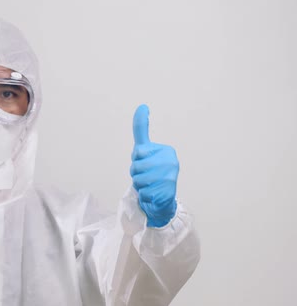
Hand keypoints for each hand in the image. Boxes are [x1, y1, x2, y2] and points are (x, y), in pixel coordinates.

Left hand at [130, 104, 177, 227]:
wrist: (163, 199)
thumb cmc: (151, 172)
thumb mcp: (144, 151)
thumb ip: (141, 131)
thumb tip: (142, 106)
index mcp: (166, 150)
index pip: (139, 151)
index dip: (136, 158)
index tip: (143, 159)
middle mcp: (170, 161)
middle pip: (135, 166)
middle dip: (136, 173)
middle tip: (145, 176)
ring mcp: (170, 176)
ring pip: (138, 179)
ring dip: (139, 185)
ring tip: (149, 185)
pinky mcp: (167, 191)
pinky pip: (143, 192)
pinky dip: (144, 195)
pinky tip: (153, 194)